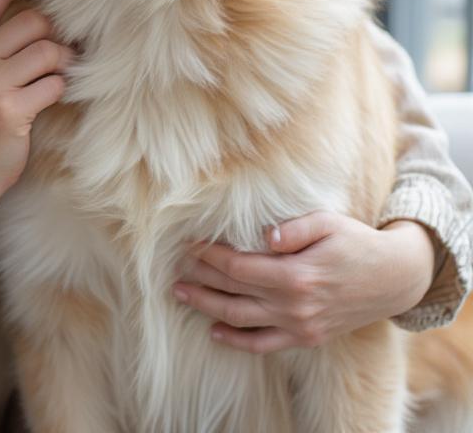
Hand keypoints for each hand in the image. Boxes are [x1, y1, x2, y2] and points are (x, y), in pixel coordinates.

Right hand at [0, 0, 71, 202]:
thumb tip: (50, 0)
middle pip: (35, 19)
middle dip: (56, 35)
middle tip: (61, 52)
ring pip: (48, 51)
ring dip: (63, 63)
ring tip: (58, 74)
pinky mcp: (8, 111)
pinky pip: (54, 84)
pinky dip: (59, 90)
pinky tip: (47, 99)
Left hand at [171, 210, 435, 353]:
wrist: (393, 278)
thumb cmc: (355, 242)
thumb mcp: (327, 223)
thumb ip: (293, 228)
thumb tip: (263, 235)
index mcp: (296, 274)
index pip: (238, 267)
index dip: (209, 257)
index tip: (188, 245)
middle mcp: (294, 305)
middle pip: (233, 293)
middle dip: (200, 279)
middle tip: (174, 268)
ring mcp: (300, 325)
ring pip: (241, 320)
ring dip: (207, 307)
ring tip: (181, 293)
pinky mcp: (306, 338)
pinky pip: (264, 344)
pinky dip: (237, 340)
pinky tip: (214, 331)